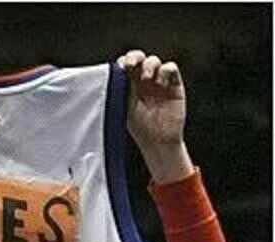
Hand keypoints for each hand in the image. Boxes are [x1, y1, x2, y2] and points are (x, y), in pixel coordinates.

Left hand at [117, 50, 192, 183]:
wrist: (159, 139)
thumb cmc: (139, 126)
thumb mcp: (125, 107)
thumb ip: (120, 90)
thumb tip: (113, 73)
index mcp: (128, 84)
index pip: (125, 65)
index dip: (123, 62)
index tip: (120, 68)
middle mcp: (143, 80)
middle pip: (139, 58)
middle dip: (135, 57)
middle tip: (131, 64)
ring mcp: (159, 81)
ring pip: (154, 60)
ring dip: (149, 65)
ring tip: (147, 78)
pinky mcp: (174, 84)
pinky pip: (170, 68)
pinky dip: (165, 71)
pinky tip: (161, 82)